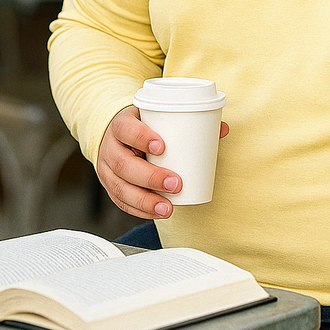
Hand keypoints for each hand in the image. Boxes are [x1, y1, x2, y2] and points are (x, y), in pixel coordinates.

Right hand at [97, 106, 229, 219]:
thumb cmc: (142, 125)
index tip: (162, 146)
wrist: (116, 133)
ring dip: (145, 200)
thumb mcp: (157, 117)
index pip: (125, 129)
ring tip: (168, 207)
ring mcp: (107, 169)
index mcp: (121, 124)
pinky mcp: (110, 186)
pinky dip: (140, 210)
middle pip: (124, 164)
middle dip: (150, 177)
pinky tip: (157, 213)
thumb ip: (188, 121)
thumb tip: (222, 129)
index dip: (141, 137)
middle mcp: (110, 147)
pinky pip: (121, 202)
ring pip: (120, 187)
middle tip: (176, 183)